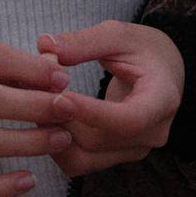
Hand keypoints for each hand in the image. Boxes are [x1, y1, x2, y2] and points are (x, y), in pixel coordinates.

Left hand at [36, 21, 185, 176]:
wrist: (163, 72)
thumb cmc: (143, 49)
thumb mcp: (118, 35)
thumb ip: (84, 42)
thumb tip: (44, 46)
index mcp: (162, 99)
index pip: (129, 119)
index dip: (92, 113)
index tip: (60, 98)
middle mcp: (152, 133)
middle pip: (98, 140)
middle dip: (62, 118)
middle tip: (32, 91)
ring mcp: (134, 150)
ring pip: (84, 158)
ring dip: (54, 134)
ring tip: (34, 103)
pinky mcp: (115, 156)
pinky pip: (80, 161)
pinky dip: (57, 144)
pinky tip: (45, 117)